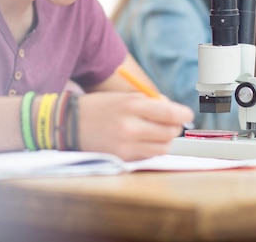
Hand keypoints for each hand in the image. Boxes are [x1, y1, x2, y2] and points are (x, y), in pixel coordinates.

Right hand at [77, 92, 193, 160]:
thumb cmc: (100, 107)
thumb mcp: (124, 97)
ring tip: (154, 132)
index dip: (183, 114)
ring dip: (164, 140)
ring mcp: (126, 145)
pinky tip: (140, 141)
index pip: (169, 113)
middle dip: (174, 127)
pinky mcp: (122, 158)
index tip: (186, 114)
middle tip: (170, 123)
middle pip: (169, 132)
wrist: (69, 124)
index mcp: (131, 105)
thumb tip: (174, 111)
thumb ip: (150, 103)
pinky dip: (150, 149)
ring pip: (162, 147)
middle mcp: (130, 126)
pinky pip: (148, 156)